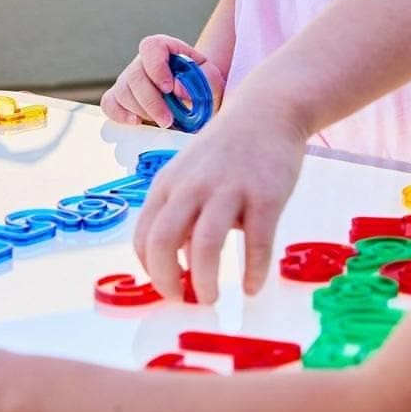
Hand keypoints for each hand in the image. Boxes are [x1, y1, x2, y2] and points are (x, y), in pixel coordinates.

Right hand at [101, 35, 224, 128]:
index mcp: (165, 49)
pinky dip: (120, 115)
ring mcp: (128, 80)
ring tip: (163, 123)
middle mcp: (142, 62)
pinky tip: (137, 123)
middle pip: (135, 76)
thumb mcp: (213, 81)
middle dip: (151, 101)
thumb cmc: (204, 89)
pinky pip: (109, 104)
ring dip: (142, 112)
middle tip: (168, 121)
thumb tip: (179, 89)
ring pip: (122, 92)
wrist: (198, 104)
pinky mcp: (120, 98)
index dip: (156, 67)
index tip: (168, 88)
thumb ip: (204, 79)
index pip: (151, 47)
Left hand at [133, 91, 306, 302]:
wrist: (267, 112)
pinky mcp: (265, 196)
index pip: (144, 236)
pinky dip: (253, 272)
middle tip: (184, 299)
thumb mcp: (187, 173)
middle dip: (168, 280)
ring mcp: (229, 190)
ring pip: (205, 245)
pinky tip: (253, 287)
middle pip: (163, 241)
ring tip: (210, 298)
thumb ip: (177, 211)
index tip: (167, 287)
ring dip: (205, 281)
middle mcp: (192, 187)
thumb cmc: (224, 150)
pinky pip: (257, 243)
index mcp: (168, 184)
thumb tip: (173, 260)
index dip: (151, 269)